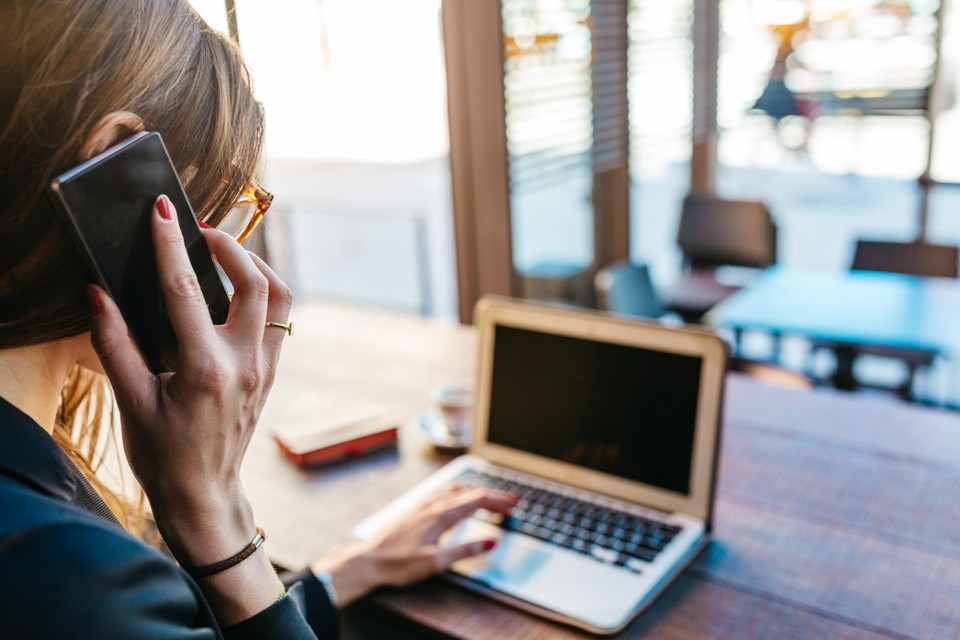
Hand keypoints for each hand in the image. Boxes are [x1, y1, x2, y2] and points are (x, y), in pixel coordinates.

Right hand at [87, 195, 292, 622]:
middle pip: (256, 284)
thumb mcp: (131, 402)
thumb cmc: (163, 454)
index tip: (161, 210)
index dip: (170, 245)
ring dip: (257, 266)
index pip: (185, 291)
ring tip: (224, 253)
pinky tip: (235, 288)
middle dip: (230, 246)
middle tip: (198, 230)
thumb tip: (96, 293)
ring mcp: (265, 368)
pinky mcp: (272, 372)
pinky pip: (279, 319)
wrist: (204, 494)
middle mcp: (245, 364)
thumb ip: (114, 344)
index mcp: (205, 370)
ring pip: (281, 298)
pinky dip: (264, 292)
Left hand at [312, 485, 518, 605]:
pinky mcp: (415, 511)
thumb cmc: (398, 564)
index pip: (477, 500)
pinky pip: (444, 494)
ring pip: (456, 490)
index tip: (515, 503)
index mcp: (440, 515)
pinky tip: (459, 500)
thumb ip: (465, 551)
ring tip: (490, 498)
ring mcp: (422, 506)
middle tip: (511, 502)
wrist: (367, 562)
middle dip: (493, 495)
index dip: (498, 500)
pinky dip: (460, 493)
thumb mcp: (435, 563)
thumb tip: (491, 541)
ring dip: (476, 492)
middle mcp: (432, 505)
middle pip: (469, 492)